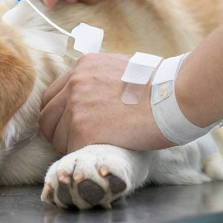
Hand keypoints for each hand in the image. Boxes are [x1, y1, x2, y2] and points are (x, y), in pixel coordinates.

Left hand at [38, 53, 173, 153]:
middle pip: (47, 116)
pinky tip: (102, 152)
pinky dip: (83, 155)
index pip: (53, 96)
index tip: (71, 126)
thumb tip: (101, 94)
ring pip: (56, 136)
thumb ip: (103, 79)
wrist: (175, 97)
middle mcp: (75, 83)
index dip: (59, 115)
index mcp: (84, 67)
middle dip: (59, 133)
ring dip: (71, 146)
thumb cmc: (162, 87)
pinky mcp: (84, 130)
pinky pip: (72, 150)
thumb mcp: (125, 69)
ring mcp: (76, 107)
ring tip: (95, 148)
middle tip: (78, 142)